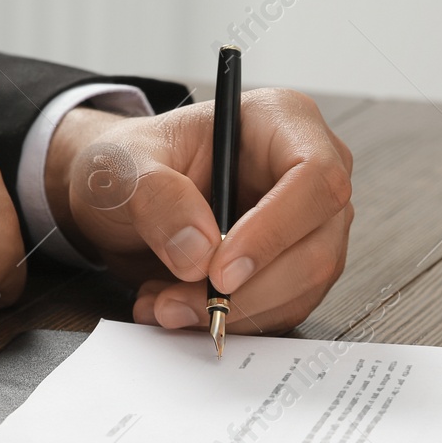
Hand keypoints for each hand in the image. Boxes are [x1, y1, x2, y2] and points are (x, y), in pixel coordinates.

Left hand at [45, 88, 352, 332]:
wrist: (123, 199)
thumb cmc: (133, 164)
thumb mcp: (124, 166)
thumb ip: (157, 198)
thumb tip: (199, 252)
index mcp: (283, 122)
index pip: (316, 177)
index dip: (274, 230)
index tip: (220, 271)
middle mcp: (310, 174)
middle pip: (317, 247)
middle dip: (247, 291)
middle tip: (178, 304)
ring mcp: (310, 226)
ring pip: (302, 288)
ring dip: (232, 311)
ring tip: (164, 304)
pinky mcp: (296, 268)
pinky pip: (282, 310)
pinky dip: (231, 321)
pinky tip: (180, 306)